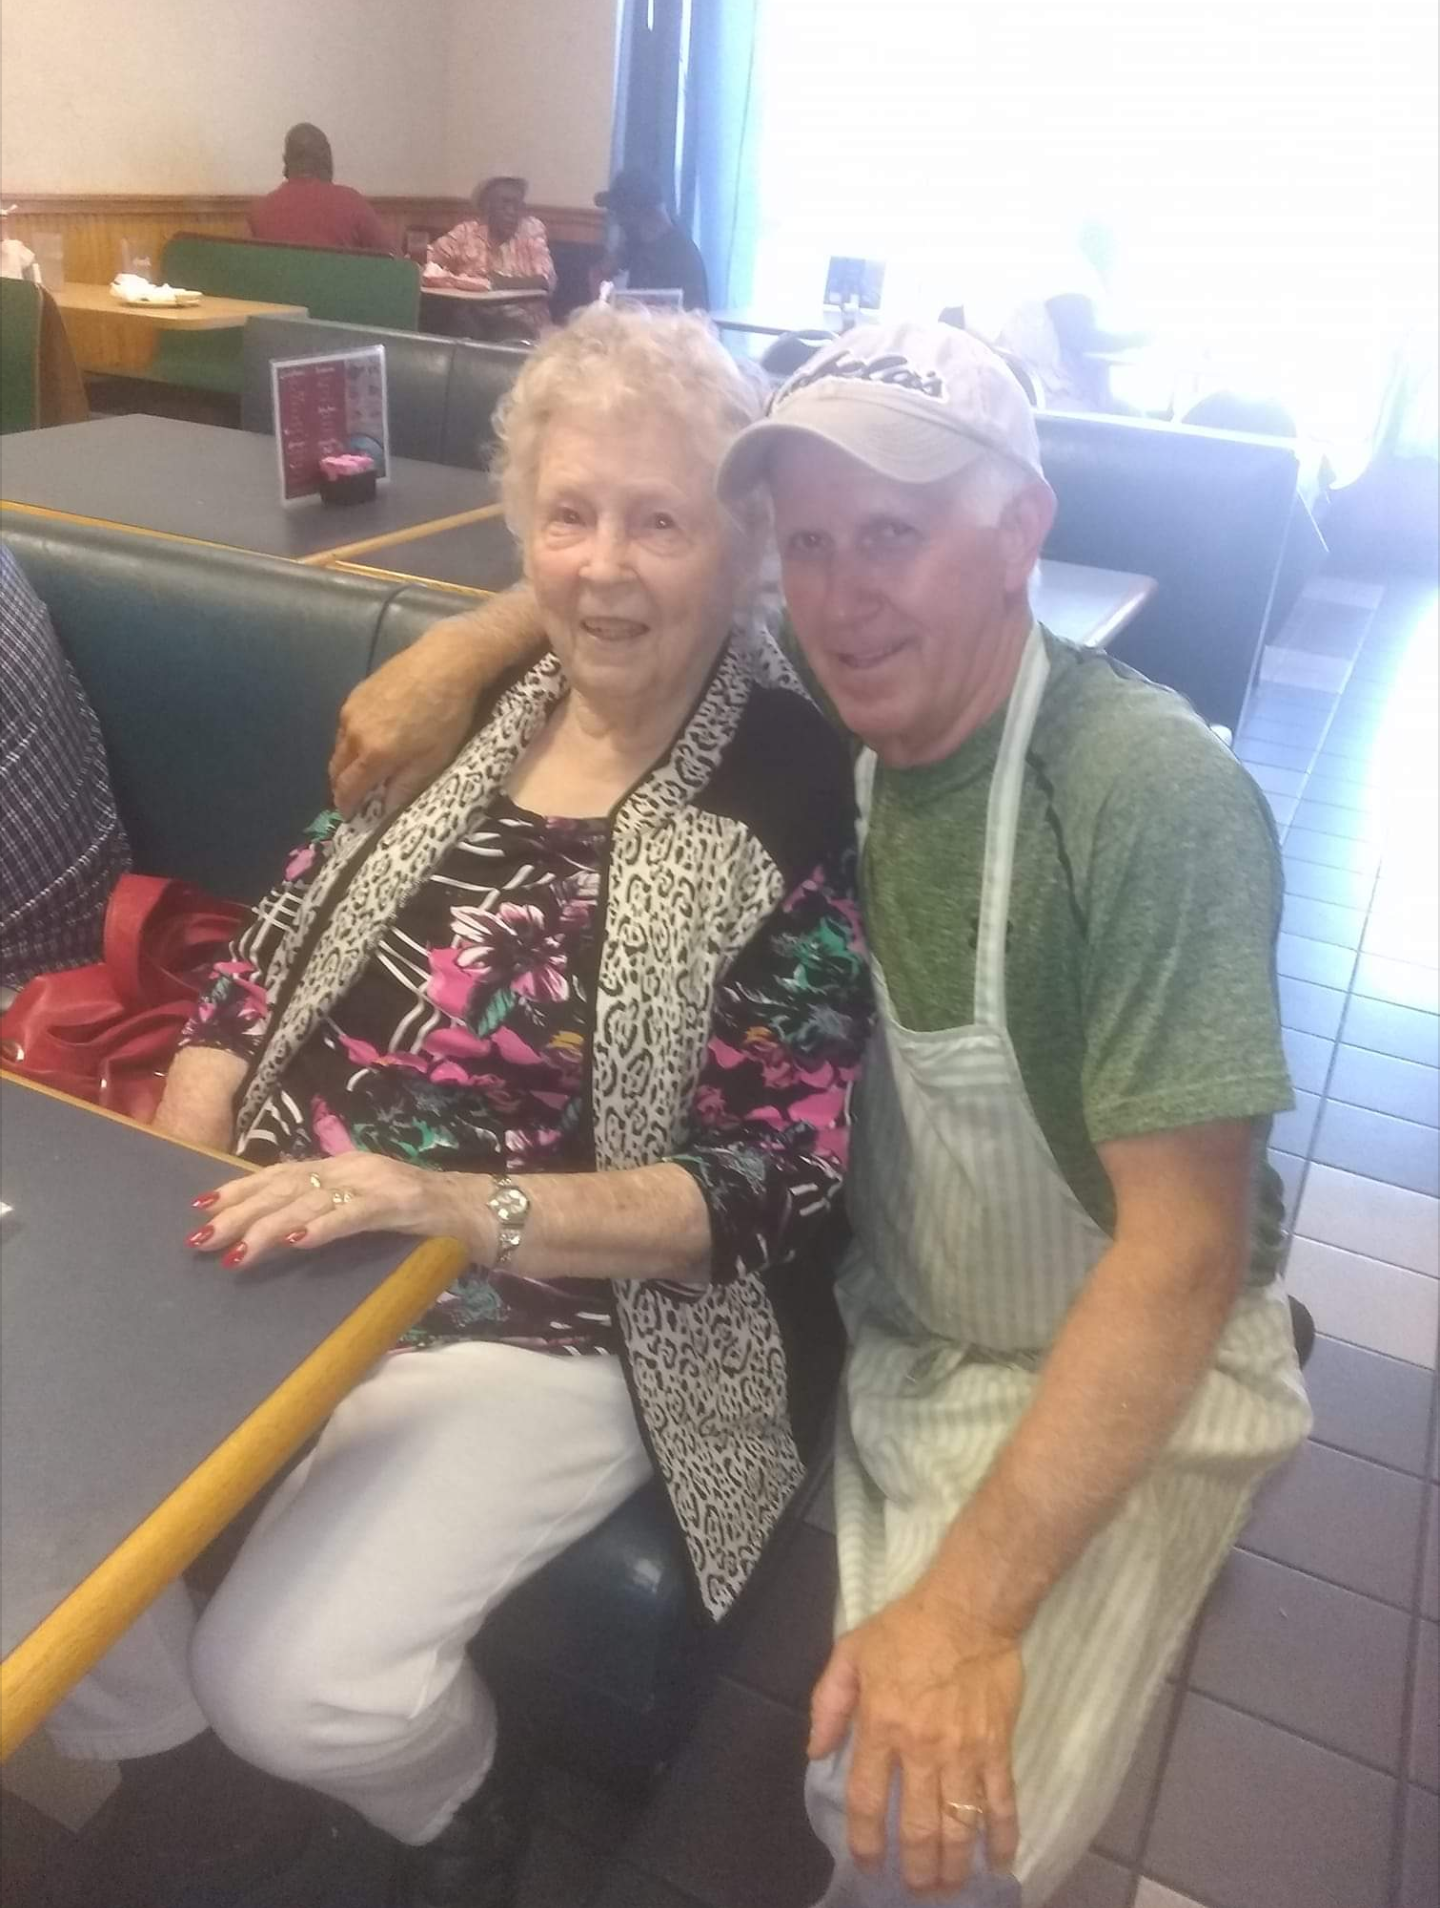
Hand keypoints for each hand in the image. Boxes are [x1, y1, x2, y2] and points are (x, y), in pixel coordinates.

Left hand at [185, 1154, 485, 1269]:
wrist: (481, 1212)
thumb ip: (330, 1209)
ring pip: (312, 1201)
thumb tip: (280, 1228)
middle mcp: (354, 1166)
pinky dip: (324, 1227)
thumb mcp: (367, 1206)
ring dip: (270, 1226)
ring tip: (238, 1250)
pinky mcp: (400, 1204)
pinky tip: (298, 1241)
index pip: (281, 1173)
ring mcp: (377, 1183)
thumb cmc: (422, 1219)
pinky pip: (355, 1216)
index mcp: (344, 1166)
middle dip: (240, 1212)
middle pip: (286, 1186)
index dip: (239, 1188)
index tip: (200, 1206)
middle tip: (202, 1238)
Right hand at [329, 619, 483, 817]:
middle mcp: (354, 733)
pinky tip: (367, 740)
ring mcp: (352, 710)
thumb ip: (405, 786)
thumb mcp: (433, 758)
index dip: (346, 805)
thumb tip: (385, 809)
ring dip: (345, 763)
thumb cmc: (446, 714)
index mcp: (373, 754)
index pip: (348, 788)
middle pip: (336, 768)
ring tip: (361, 769)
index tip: (349, 816)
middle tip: (353, 796)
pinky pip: (345, 725)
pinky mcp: (356, 692)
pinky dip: (350, 740)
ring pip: (339, 746)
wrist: (444, 661)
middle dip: (341, 786)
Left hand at [808, 1587, 1022, 1897]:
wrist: (970, 1609)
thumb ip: (828, 1702)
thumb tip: (817, 1752)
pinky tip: (1000, 1863)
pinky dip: (1002, 1838)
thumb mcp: (851, 1652)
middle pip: (918, 1827)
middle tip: (913, 1889)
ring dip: (954, 1866)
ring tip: (948, 1889)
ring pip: (959, 1826)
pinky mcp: (998, 1748)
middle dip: (914, 1869)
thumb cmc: (907, 1628)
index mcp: (881, 1726)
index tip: (867, 1865)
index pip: (867, 1799)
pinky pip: (1001, 1803)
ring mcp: (964, 1753)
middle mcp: (922, 1750)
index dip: (865, 1840)